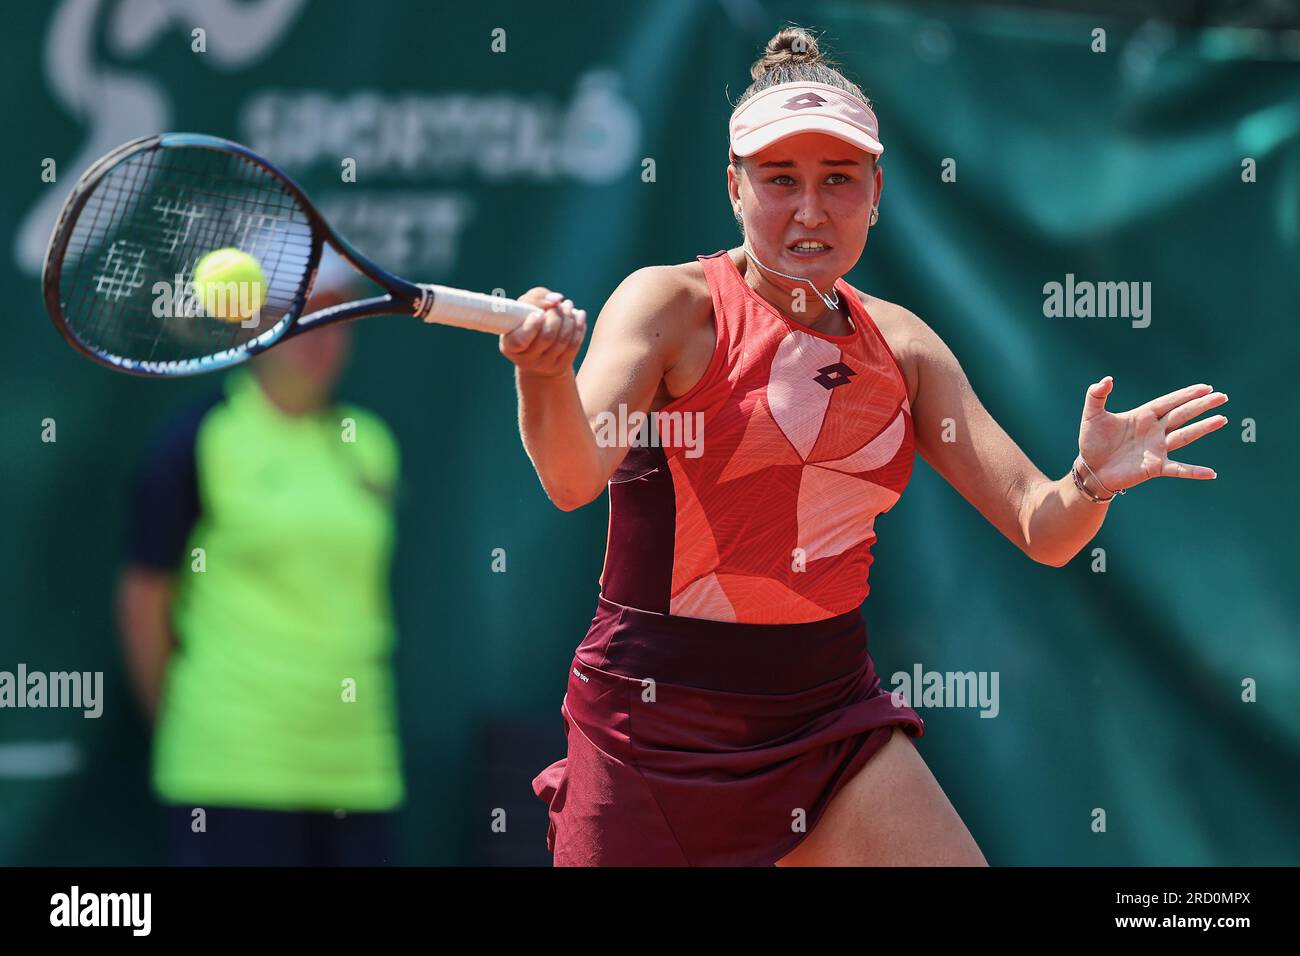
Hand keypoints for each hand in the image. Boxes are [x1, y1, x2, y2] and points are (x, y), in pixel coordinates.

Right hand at [499, 287, 586, 377]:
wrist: (537, 348)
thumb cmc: (527, 321)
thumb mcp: (524, 308)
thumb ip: (536, 298)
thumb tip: (556, 299)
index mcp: (510, 346)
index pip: (520, 340)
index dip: (532, 325)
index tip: (540, 312)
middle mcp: (525, 360)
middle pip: (547, 337)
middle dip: (556, 316)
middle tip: (559, 304)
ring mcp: (544, 366)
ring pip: (563, 340)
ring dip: (569, 318)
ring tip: (568, 305)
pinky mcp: (559, 367)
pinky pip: (573, 345)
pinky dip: (578, 326)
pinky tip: (579, 314)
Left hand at [1077, 377, 1227, 492]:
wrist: (1090, 468)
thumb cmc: (1092, 441)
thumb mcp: (1092, 415)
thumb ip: (1096, 395)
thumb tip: (1107, 379)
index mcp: (1143, 416)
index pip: (1169, 402)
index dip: (1186, 394)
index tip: (1205, 387)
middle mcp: (1154, 430)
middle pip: (1182, 415)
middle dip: (1201, 405)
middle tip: (1221, 396)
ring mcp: (1157, 449)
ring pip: (1185, 436)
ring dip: (1203, 428)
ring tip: (1222, 419)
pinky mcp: (1154, 467)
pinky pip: (1178, 469)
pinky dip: (1194, 471)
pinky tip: (1211, 473)